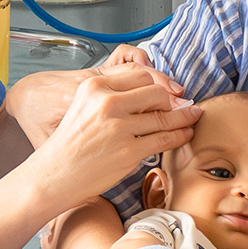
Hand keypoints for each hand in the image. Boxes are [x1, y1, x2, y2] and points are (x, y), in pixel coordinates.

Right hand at [28, 67, 201, 203]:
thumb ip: (117, 95)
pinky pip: (165, 139)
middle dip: (173, 100)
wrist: (55, 174)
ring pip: (165, 116)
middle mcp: (107, 103)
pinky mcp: (128, 151)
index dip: (160, 83)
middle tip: (183, 106)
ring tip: (192, 117)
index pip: (141, 75)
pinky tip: (185, 133)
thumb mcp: (87, 106)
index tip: (171, 91)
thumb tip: (158, 92)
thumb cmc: (73, 142)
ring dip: (184, 117)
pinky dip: (180, 135)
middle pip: (157, 93)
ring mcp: (118, 128)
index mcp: (95, 86)